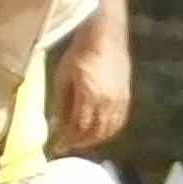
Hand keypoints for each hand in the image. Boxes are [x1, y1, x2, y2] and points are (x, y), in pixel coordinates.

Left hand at [49, 2, 132, 155]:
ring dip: (94, 139)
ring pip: (108, 129)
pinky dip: (109, 130)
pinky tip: (99, 131)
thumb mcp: (63, 77)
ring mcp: (120, 100)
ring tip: (81, 140)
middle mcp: (107, 102)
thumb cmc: (79, 53)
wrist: (104, 36)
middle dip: (79, 142)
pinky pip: (119, 121)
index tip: (56, 147)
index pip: (78, 128)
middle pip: (94, 132)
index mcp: (89, 96)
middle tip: (67, 145)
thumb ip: (61, 104)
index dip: (67, 140)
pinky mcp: (126, 96)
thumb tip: (56, 126)